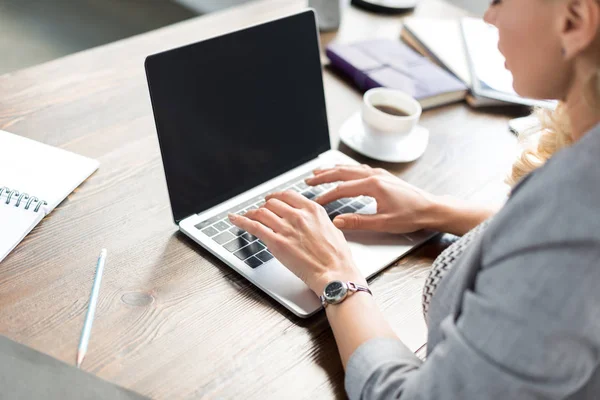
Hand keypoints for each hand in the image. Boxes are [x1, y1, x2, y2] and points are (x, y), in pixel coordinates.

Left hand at [228, 191, 365, 294]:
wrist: (335, 272)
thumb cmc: (337, 257)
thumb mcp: (332, 229)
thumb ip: (317, 221)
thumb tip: (310, 221)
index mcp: (313, 210)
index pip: (287, 195)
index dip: (276, 197)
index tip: (271, 199)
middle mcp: (298, 215)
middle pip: (272, 203)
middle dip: (265, 206)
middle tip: (260, 210)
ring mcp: (286, 228)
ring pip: (261, 212)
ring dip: (252, 213)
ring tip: (247, 215)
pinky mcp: (276, 243)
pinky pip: (254, 226)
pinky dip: (241, 221)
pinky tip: (234, 219)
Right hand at [307, 164, 436, 233]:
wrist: (431, 208)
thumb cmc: (412, 216)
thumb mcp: (384, 223)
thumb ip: (358, 222)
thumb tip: (337, 221)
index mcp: (373, 185)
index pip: (341, 189)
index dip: (325, 196)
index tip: (315, 202)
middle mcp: (375, 175)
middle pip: (342, 173)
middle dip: (323, 176)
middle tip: (308, 180)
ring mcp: (379, 173)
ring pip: (350, 168)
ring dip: (333, 170)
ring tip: (319, 172)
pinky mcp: (383, 176)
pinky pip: (359, 169)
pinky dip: (346, 169)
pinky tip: (342, 171)